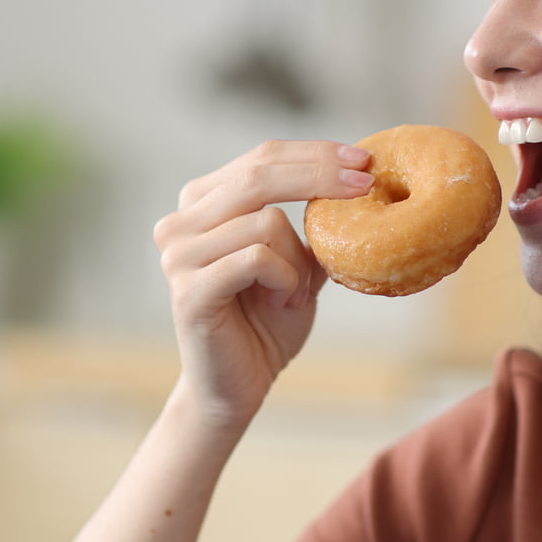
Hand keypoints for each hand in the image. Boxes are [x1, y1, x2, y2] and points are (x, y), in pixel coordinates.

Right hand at [152, 139, 371, 429]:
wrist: (238, 387)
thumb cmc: (267, 323)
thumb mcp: (298, 263)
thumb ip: (311, 224)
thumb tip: (356, 180)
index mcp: (200, 204)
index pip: (261, 158)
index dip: (314, 154)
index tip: (364, 160)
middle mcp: (179, 223)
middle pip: (258, 174)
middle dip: (319, 175)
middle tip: (364, 185)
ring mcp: (178, 256)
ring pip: (265, 221)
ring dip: (298, 260)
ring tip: (294, 295)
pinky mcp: (188, 290)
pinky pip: (257, 258)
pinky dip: (285, 278)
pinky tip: (282, 301)